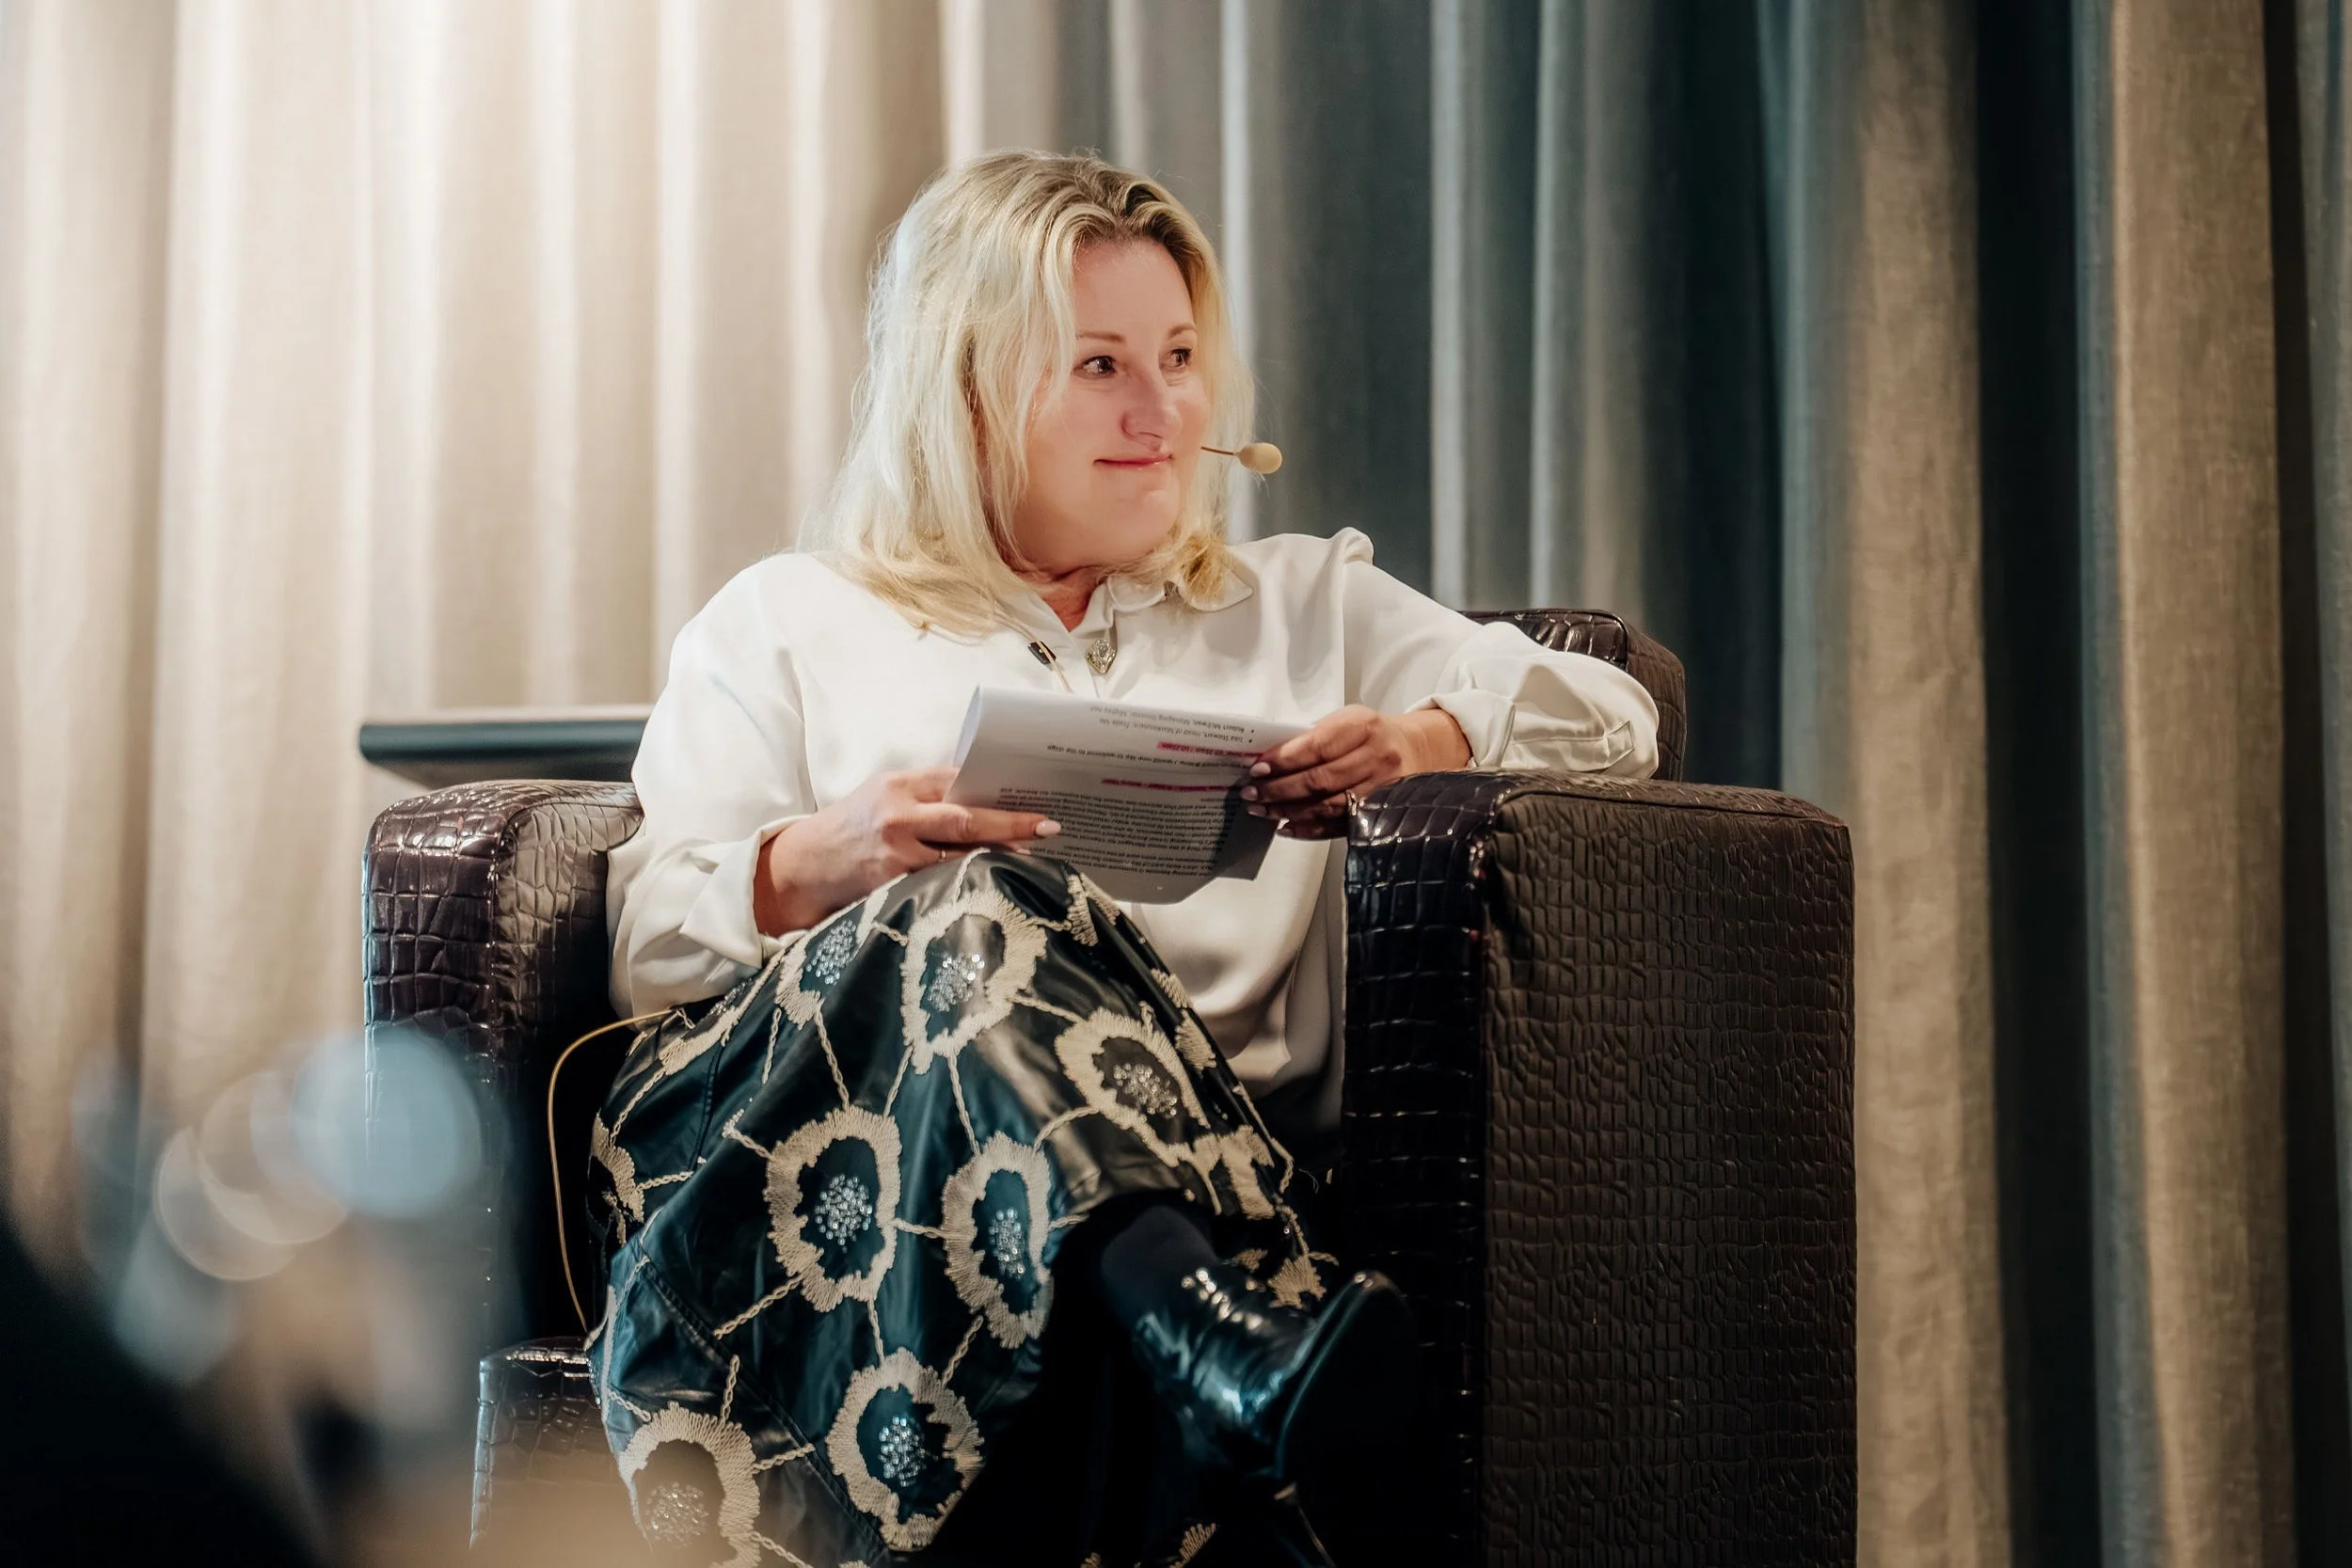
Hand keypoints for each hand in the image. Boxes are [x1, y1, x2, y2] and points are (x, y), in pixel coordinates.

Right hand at [755, 766, 1059, 935]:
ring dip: (999, 856)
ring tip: (1032, 860)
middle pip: (966, 816)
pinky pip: (942, 881)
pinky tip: (995, 884)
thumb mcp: (881, 797)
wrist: (799, 869)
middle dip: (1010, 823)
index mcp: (899, 784)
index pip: (957, 779)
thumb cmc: (849, 830)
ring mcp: (896, 850)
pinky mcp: (891, 882)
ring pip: (960, 852)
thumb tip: (983, 798)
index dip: (997, 790)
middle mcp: (898, 813)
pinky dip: (970, 881)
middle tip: (1047, 827)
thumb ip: (924, 797)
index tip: (1032, 798)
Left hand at [1240, 706, 1471, 840]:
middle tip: (1252, 794)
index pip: (1317, 746)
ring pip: (1328, 805)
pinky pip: (1340, 825)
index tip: (1258, 768)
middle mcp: (1377, 757)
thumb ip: (1316, 736)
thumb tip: (1271, 759)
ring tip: (1262, 811)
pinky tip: (1286, 827)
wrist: (1417, 749)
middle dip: (1280, 789)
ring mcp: (1383, 788)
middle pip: (1320, 779)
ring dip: (1289, 811)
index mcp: (1364, 727)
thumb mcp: (1349, 720)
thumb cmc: (1372, 734)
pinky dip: (1309, 829)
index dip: (1285, 760)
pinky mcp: (1382, 813)